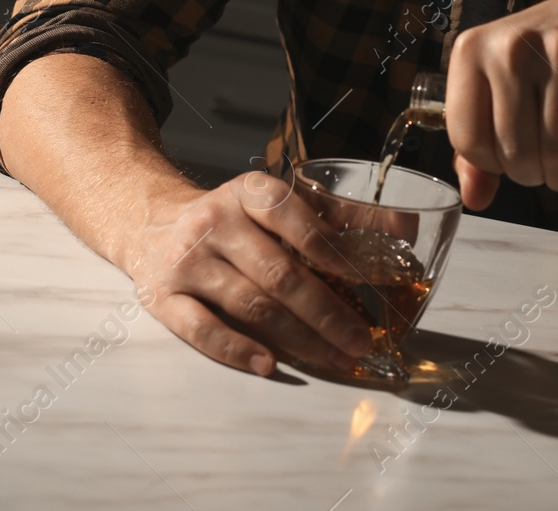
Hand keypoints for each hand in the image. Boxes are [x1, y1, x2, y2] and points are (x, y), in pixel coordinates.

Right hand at [123, 171, 375, 377]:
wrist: (151, 225)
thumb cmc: (233, 220)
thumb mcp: (277, 204)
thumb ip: (339, 214)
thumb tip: (406, 228)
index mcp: (248, 192)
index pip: (290, 215)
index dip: (326, 246)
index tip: (360, 277)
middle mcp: (215, 222)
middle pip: (278, 272)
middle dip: (326, 311)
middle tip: (361, 339)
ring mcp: (187, 261)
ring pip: (250, 304)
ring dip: (298, 338)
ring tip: (336, 357)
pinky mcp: (163, 297)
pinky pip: (202, 329)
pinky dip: (238, 349)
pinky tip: (271, 365)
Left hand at [445, 0, 557, 208]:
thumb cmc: (541, 60)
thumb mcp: (497, 89)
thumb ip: (475, 148)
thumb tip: (474, 200)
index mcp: (472, 50)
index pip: (468, 139)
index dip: (489, 164)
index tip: (507, 161)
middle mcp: (511, 45)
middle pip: (513, 149)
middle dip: (531, 175)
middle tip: (544, 171)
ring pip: (554, 146)